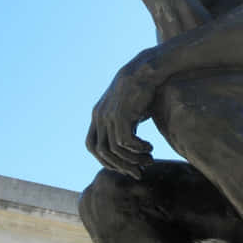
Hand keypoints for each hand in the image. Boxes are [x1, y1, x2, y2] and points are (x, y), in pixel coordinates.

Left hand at [85, 53, 155, 177]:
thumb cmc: (141, 92)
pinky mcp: (121, 114)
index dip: (106, 160)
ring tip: (149, 159)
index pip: (93, 146)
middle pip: (102, 153)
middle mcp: (99, 117)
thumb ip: (124, 127)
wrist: (146, 71)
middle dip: (121, 166)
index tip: (125, 165)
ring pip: (115, 150)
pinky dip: (138, 149)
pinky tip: (150, 147)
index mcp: (98, 116)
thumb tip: (130, 149)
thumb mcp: (129, 112)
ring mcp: (108, 116)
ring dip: (133, 159)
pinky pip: (125, 142)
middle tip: (139, 172)